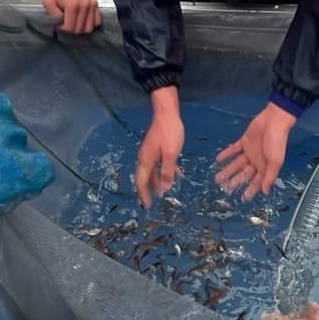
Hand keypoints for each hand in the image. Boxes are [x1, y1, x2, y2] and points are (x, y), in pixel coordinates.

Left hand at [43, 0, 100, 33]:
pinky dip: (90, 24)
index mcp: (72, 5)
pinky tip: (83, 21)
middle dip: (71, 30)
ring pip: (89, 27)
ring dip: (81, 29)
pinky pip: (97, 21)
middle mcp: (84, 6)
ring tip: (74, 23)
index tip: (59, 25)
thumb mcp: (48, 1)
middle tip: (65, 24)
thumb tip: (59, 25)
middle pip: (80, 29)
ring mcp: (92, 5)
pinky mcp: (95, 4)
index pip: (70, 27)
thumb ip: (53, 15)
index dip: (63, 29)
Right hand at [134, 87, 183, 207]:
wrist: (166, 113)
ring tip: (166, 190)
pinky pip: (159, 163)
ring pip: (153, 171)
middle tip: (155, 201)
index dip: (143, 195)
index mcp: (146, 161)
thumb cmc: (169, 133)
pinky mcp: (157, 147)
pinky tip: (176, 174)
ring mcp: (150, 152)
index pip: (141, 182)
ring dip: (158, 181)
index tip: (147, 206)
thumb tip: (164, 189)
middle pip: (145, 178)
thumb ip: (167, 172)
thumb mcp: (171, 154)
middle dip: (149, 190)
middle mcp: (145, 158)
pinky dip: (165, 170)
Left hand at [215, 103, 295, 200]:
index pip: (256, 182)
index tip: (242, 199)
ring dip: (228, 170)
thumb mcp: (275, 161)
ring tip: (217, 177)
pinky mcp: (244, 141)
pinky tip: (218, 159)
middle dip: (235, 181)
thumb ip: (269, 177)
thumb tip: (265, 192)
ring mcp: (250, 151)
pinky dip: (226, 154)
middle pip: (244, 174)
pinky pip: (234, 149)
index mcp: (265, 167)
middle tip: (224, 189)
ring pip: (237, 164)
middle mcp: (257, 161)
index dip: (250, 190)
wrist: (274, 121)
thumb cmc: (276, 142)